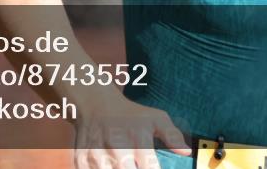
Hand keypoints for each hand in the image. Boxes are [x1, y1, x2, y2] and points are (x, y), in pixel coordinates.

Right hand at [73, 91, 190, 168]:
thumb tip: (186, 153)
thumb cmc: (130, 114)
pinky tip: (109, 165)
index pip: (149, 168)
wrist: (95, 103)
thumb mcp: (155, 118)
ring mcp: (96, 154)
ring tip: (123, 163)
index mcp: (137, 137)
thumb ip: (172, 135)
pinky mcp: (81, 158)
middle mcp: (117, 146)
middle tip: (134, 163)